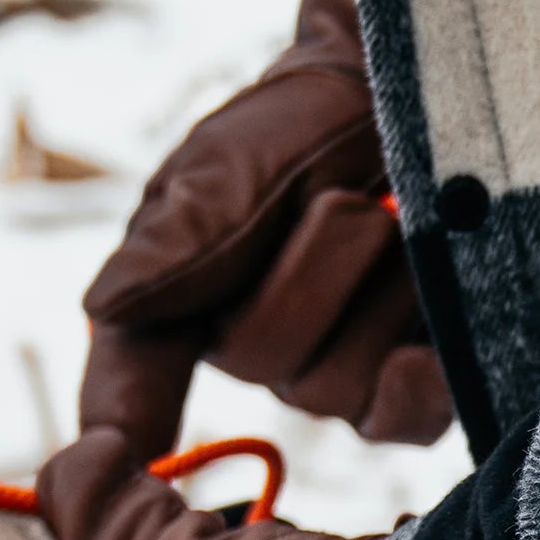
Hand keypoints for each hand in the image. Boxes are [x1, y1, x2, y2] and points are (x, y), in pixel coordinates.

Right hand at [81, 0, 453, 459]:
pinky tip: (432, 338)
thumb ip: (183, 232)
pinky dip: (418, 379)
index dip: (123, 409)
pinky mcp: (420, 383)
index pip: (138, 368)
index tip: (110, 447)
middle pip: (257, 359)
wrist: (427, 92)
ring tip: (404, 218)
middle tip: (349, 197)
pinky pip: (402, 419)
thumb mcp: (236, 160)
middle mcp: (261, 346)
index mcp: (188, 296)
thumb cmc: (315, 119)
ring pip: (333, 385)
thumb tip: (106, 304)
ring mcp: (342, 370)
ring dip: (374, 289)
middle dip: (309, 269)